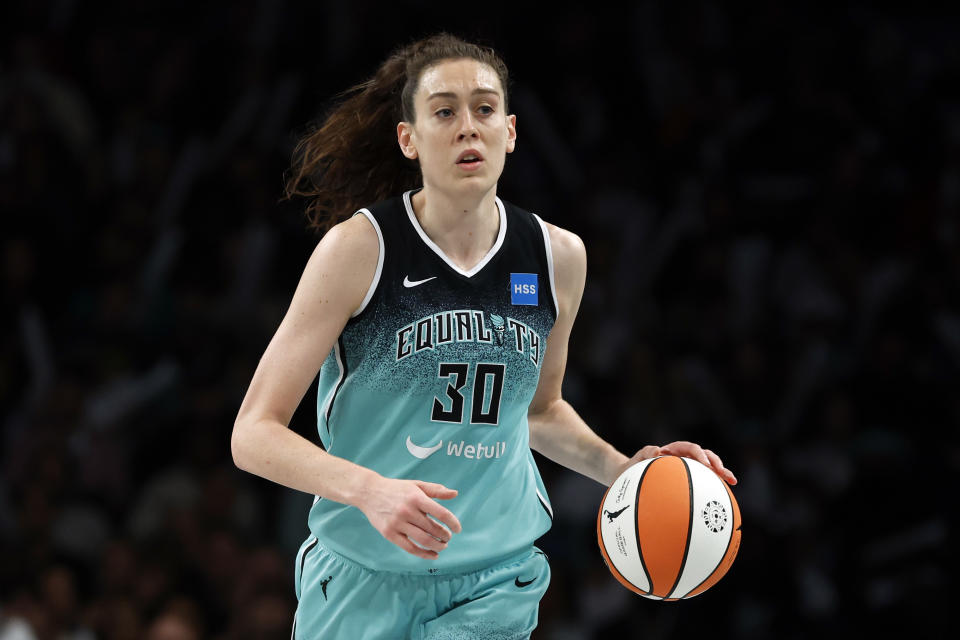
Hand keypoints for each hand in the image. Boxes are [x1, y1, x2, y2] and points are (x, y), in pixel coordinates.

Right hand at [356, 476, 462, 559]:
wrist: (369, 492)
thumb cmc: (396, 489)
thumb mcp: (416, 485)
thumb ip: (436, 490)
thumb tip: (455, 493)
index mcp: (416, 497)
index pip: (441, 513)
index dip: (453, 523)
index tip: (458, 529)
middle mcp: (407, 510)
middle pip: (433, 529)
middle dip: (445, 536)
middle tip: (448, 538)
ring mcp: (397, 523)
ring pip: (423, 540)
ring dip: (437, 546)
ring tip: (442, 546)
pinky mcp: (389, 534)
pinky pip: (410, 548)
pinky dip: (423, 554)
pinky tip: (432, 555)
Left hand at [619, 441, 737, 485]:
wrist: (628, 477)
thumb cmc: (632, 469)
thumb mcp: (636, 460)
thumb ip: (645, 453)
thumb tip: (658, 450)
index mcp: (673, 452)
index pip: (690, 448)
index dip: (700, 454)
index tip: (705, 465)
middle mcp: (683, 459)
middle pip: (705, 457)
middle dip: (718, 465)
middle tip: (726, 475)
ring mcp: (687, 470)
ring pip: (708, 470)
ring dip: (721, 474)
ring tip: (732, 482)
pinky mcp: (689, 481)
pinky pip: (702, 484)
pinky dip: (712, 489)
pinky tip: (721, 501)